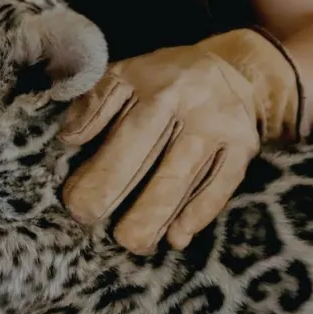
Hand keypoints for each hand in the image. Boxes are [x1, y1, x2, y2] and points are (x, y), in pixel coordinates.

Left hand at [59, 28, 302, 253]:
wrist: (238, 71)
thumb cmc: (166, 81)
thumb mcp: (128, 75)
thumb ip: (95, 102)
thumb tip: (69, 138)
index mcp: (156, 86)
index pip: (123, 132)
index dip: (97, 168)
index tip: (73, 199)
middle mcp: (190, 106)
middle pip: (150, 155)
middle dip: (114, 189)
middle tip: (88, 218)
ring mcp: (219, 129)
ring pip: (182, 177)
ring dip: (154, 213)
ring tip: (130, 242)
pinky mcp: (243, 149)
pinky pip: (220, 186)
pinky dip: (198, 213)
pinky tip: (176, 237)